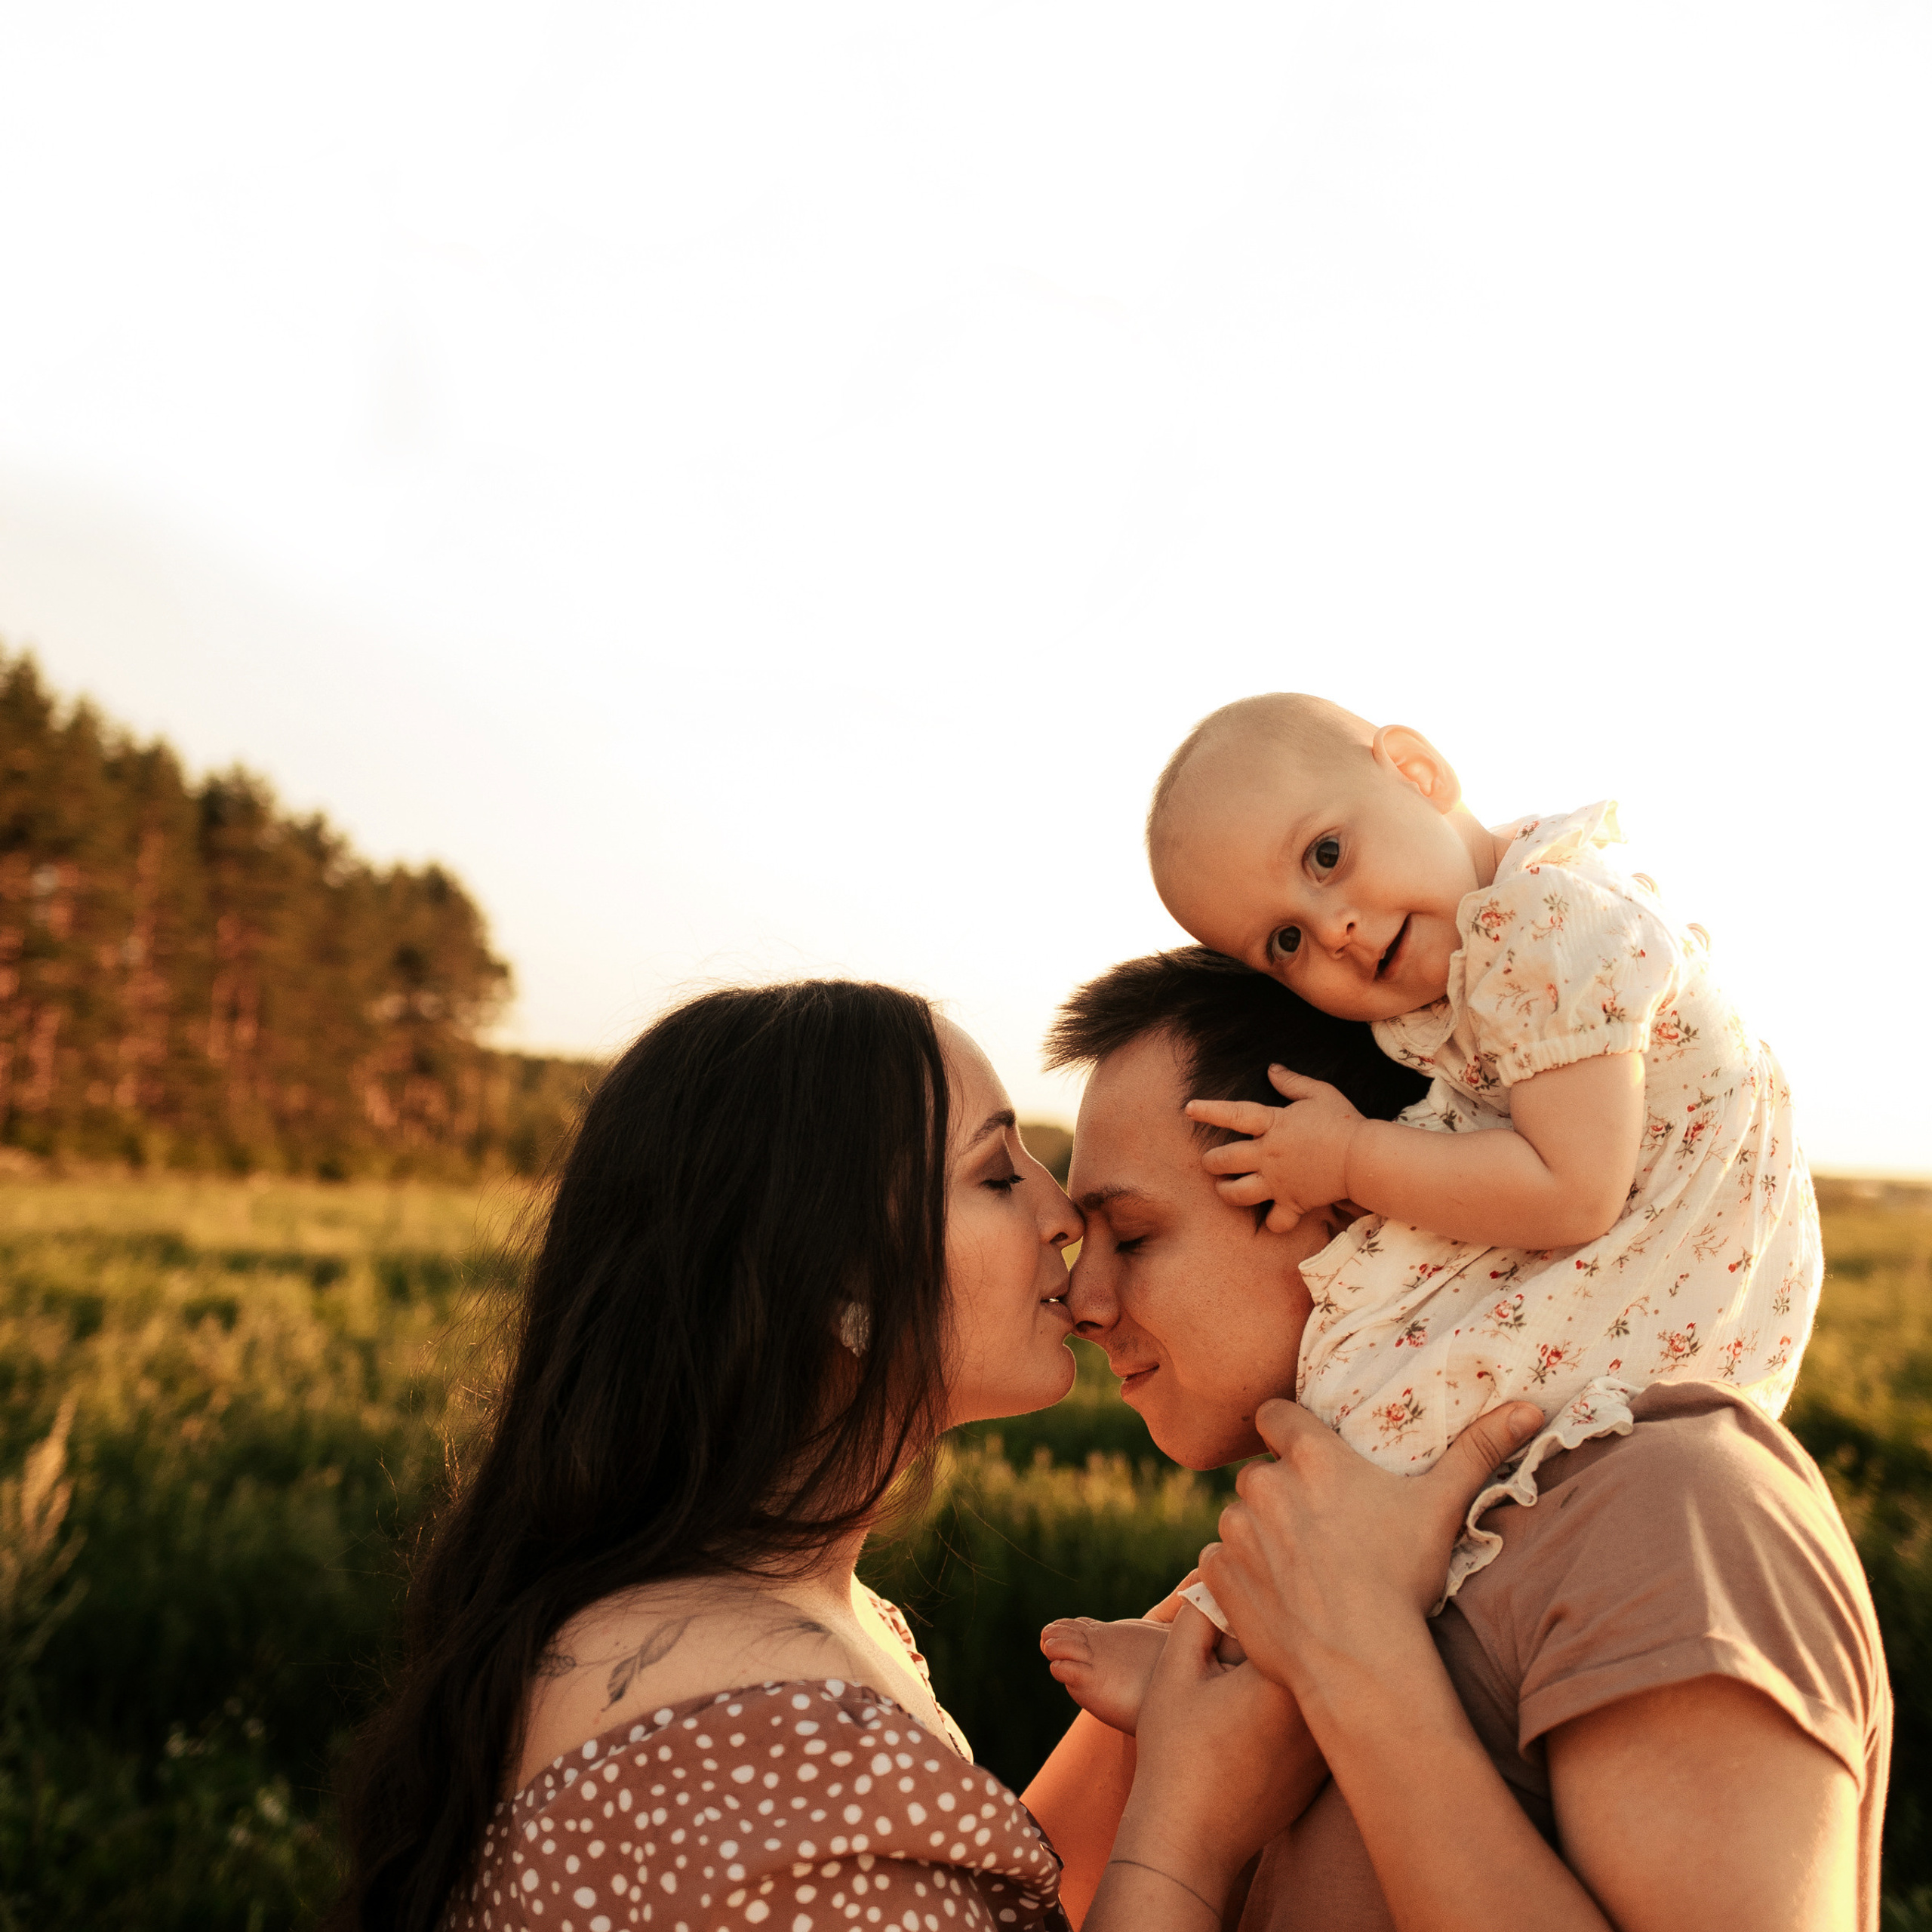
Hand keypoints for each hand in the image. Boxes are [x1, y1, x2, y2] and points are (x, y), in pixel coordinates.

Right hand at [1110, 1603, 1318, 1901]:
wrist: (1188, 1840)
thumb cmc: (1175, 1753)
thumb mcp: (1176, 1671)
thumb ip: (1199, 1615)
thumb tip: (1219, 1576)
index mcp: (1283, 1677)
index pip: (1286, 1614)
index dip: (1260, 1596)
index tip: (1240, 1593)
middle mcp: (1317, 1711)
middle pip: (1309, 1647)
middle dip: (1281, 1630)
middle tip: (1246, 1632)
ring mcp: (1325, 1747)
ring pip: (1317, 1685)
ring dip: (1292, 1669)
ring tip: (1245, 1678)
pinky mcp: (1322, 1773)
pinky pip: (1317, 1721)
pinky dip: (1296, 1708)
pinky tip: (1255, 1720)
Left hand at [1185, 1067, 1365, 1233]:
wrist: (1364, 1158)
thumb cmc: (1343, 1122)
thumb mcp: (1319, 1093)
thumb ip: (1292, 1082)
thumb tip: (1272, 1069)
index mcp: (1273, 1125)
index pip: (1233, 1115)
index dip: (1209, 1111)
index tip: (1188, 1109)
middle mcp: (1268, 1155)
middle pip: (1223, 1161)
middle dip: (1211, 1161)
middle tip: (1210, 1161)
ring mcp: (1278, 1182)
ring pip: (1237, 1193)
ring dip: (1226, 1192)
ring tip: (1224, 1188)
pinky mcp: (1293, 1203)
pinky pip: (1274, 1222)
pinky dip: (1271, 1224)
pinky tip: (1269, 1221)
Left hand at [1200, 1398, 1545, 1719]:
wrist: (1360, 1660)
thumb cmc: (1403, 1579)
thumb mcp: (1442, 1508)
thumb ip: (1478, 1451)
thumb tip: (1532, 1406)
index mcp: (1309, 1457)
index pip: (1274, 1414)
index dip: (1285, 1429)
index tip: (1301, 1450)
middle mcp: (1262, 1484)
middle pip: (1262, 1473)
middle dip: (1281, 1493)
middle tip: (1319, 1528)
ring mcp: (1234, 1529)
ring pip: (1239, 1518)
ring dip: (1259, 1533)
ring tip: (1301, 1568)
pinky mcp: (1217, 1573)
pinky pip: (1218, 1561)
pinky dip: (1239, 1573)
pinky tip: (1275, 1595)